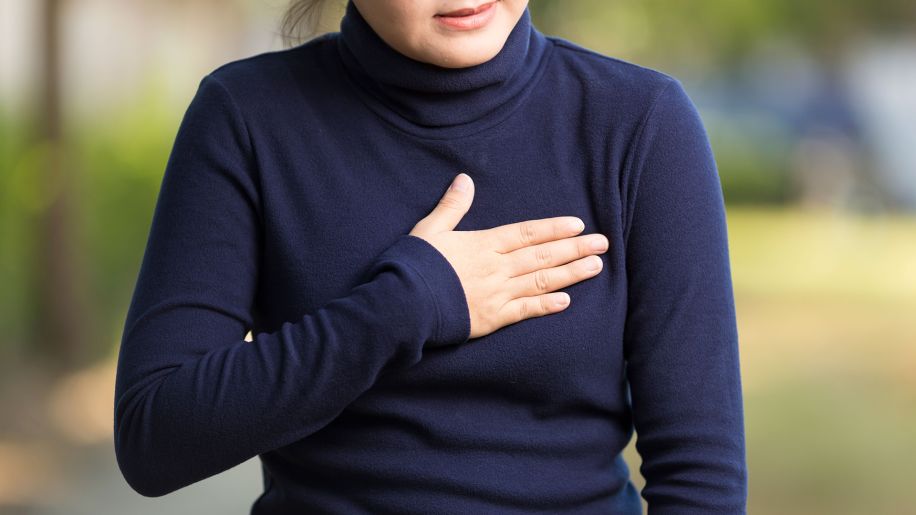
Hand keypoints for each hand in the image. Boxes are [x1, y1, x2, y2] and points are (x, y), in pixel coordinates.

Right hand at [410, 172, 608, 339]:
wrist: (402, 304)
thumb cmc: (413, 265)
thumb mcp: (429, 229)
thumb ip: (451, 206)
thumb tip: (464, 179)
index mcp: (483, 244)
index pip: (527, 233)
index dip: (554, 229)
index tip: (578, 225)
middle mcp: (497, 267)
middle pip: (543, 256)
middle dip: (574, 248)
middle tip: (602, 244)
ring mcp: (497, 294)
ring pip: (542, 281)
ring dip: (571, 274)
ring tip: (595, 267)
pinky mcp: (492, 318)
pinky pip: (525, 310)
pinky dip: (546, 305)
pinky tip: (566, 301)